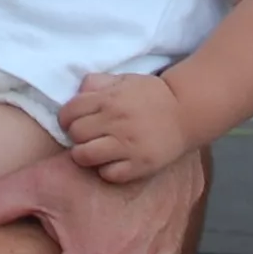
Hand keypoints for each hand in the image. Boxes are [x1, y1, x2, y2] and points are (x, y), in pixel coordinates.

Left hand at [59, 74, 186, 184]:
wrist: (186, 112)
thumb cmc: (151, 96)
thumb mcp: (124, 80)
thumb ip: (98, 83)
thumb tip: (78, 92)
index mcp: (109, 99)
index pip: (69, 111)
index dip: (66, 118)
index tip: (72, 122)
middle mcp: (116, 121)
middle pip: (75, 134)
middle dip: (76, 136)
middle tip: (87, 136)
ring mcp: (127, 145)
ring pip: (84, 156)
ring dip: (85, 155)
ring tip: (95, 151)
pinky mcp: (139, 165)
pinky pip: (109, 174)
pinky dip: (107, 170)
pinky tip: (113, 162)